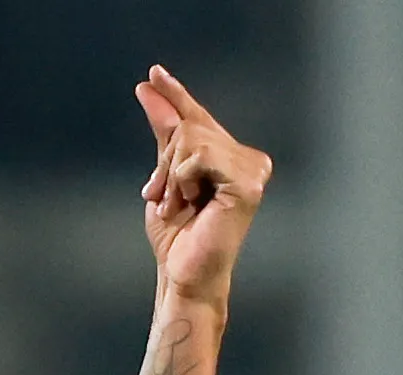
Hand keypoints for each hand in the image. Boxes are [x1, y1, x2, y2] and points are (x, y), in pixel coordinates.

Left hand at [134, 66, 270, 308]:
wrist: (182, 272)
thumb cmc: (178, 235)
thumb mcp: (165, 175)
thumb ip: (164, 133)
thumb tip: (149, 88)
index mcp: (231, 158)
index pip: (199, 118)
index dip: (176, 96)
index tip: (153, 74)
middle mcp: (248, 159)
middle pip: (190, 126)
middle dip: (164, 162)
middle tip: (162, 198)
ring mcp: (253, 170)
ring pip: (192, 138)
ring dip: (171, 174)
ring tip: (177, 204)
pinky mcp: (248, 183)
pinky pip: (200, 155)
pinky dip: (183, 178)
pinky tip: (191, 203)